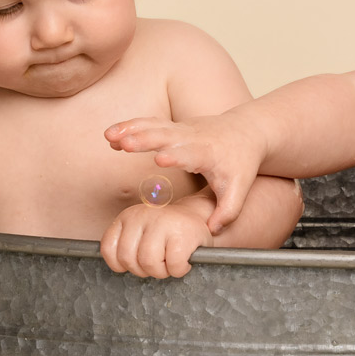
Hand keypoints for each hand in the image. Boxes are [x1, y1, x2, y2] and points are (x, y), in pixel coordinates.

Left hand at [99, 199, 215, 278]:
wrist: (197, 218)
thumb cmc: (167, 233)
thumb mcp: (140, 232)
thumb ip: (126, 244)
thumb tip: (118, 267)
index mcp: (128, 216)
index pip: (108, 248)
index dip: (120, 264)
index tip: (134, 264)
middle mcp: (142, 215)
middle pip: (128, 259)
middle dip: (142, 270)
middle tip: (157, 265)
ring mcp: (163, 222)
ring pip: (149, 263)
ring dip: (161, 272)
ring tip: (169, 264)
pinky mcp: (183, 234)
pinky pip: (173, 265)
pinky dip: (179, 270)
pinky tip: (184, 262)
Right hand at [104, 114, 263, 234]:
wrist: (245, 132)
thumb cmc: (240, 163)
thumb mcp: (238, 189)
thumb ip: (226, 213)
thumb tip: (210, 231)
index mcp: (207, 153)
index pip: (189, 154)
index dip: (175, 156)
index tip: (159, 158)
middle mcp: (192, 138)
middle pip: (166, 136)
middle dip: (145, 139)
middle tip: (124, 144)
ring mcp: (181, 130)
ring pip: (153, 126)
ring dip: (130, 130)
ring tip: (109, 137)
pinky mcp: (173, 127)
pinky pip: (149, 124)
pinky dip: (130, 127)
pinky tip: (111, 137)